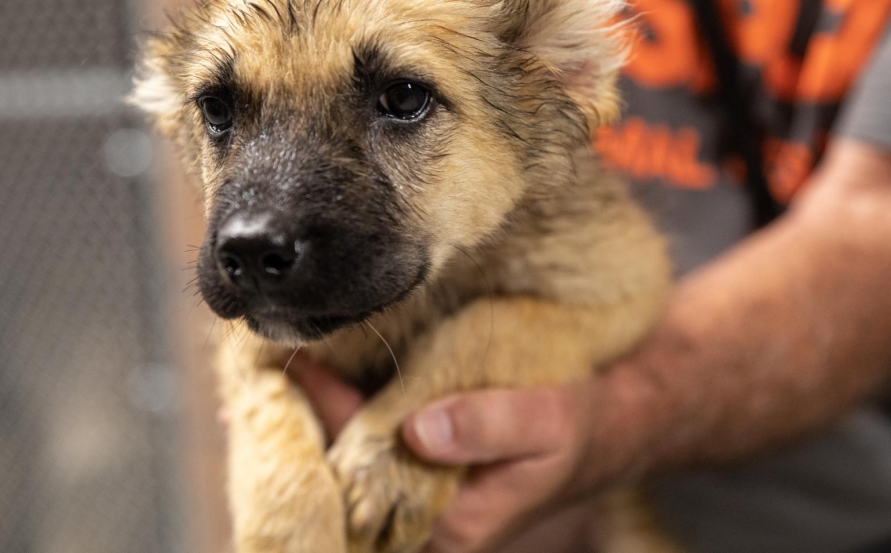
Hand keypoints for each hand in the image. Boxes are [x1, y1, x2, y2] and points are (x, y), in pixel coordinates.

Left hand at [287, 354, 614, 552]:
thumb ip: (490, 426)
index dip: (333, 428)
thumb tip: (421, 430)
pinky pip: (367, 452)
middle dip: (315, 426)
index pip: (364, 487)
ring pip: (350, 469)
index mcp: (448, 528)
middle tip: (286, 362)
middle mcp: (423, 526)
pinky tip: (325, 379)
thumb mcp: (547, 423)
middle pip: (345, 482)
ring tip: (294, 365)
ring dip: (325, 420)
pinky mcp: (419, 474)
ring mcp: (417, 503)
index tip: (308, 374)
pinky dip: (347, 415)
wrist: (604, 431)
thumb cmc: (578, 430)